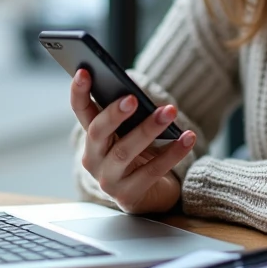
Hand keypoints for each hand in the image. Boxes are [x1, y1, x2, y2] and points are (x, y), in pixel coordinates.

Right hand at [70, 68, 196, 214]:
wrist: (152, 193)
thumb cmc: (141, 154)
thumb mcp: (131, 131)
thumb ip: (128, 113)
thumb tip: (135, 89)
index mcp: (92, 137)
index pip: (81, 110)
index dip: (79, 91)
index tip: (84, 70)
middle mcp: (93, 159)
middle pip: (97, 132)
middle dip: (114, 114)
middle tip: (133, 98)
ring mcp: (108, 180)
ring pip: (124, 152)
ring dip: (148, 129)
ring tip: (169, 112)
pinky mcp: (128, 197)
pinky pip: (151, 172)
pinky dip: (172, 153)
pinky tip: (187, 138)